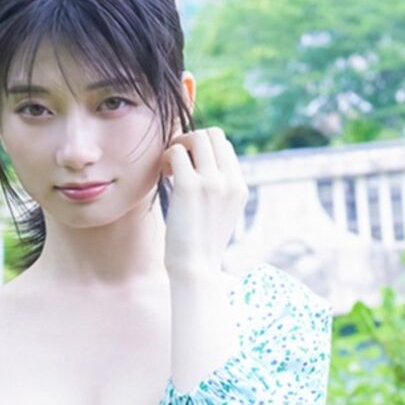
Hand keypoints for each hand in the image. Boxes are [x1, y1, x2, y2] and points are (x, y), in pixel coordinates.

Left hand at [160, 124, 246, 282]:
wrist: (195, 269)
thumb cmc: (200, 245)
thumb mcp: (220, 214)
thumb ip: (218, 189)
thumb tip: (201, 164)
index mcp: (239, 187)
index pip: (225, 146)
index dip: (203, 149)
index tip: (189, 168)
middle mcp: (230, 181)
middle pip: (213, 135)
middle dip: (191, 141)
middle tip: (178, 163)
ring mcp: (211, 182)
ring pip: (196, 137)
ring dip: (179, 146)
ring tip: (170, 169)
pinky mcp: (189, 186)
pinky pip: (177, 152)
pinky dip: (167, 157)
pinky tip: (165, 175)